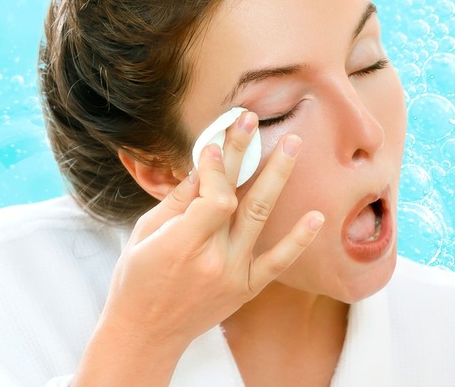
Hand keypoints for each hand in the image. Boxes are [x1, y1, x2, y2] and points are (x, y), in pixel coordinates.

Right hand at [100, 111, 324, 347]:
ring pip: (261, 217)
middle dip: (248, 154)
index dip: (217, 165)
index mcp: (182, 245)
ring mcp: (234, 275)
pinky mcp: (246, 288)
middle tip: (256, 121)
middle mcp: (213, 260)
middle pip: (239, 197)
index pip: (213, 195)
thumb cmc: (137, 278)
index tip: (216, 141)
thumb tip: (205, 163)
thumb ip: (179, 201)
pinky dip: (298, 240)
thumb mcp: (145, 234)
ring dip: (277, 177)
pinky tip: (317, 217)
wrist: (146, 332)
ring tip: (292, 145)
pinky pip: (278, 263)